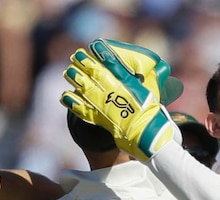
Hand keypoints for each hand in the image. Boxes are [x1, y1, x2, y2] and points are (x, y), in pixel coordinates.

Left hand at [61, 39, 178, 160]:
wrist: (145, 132)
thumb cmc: (150, 110)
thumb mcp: (152, 88)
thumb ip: (147, 77)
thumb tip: (153, 65)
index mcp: (126, 81)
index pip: (109, 62)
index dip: (99, 53)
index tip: (92, 46)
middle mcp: (112, 89)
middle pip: (93, 72)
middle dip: (82, 63)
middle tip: (75, 57)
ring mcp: (103, 103)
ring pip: (84, 87)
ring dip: (75, 78)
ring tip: (68, 72)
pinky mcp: (97, 117)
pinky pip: (81, 108)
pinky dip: (72, 102)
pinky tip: (65, 96)